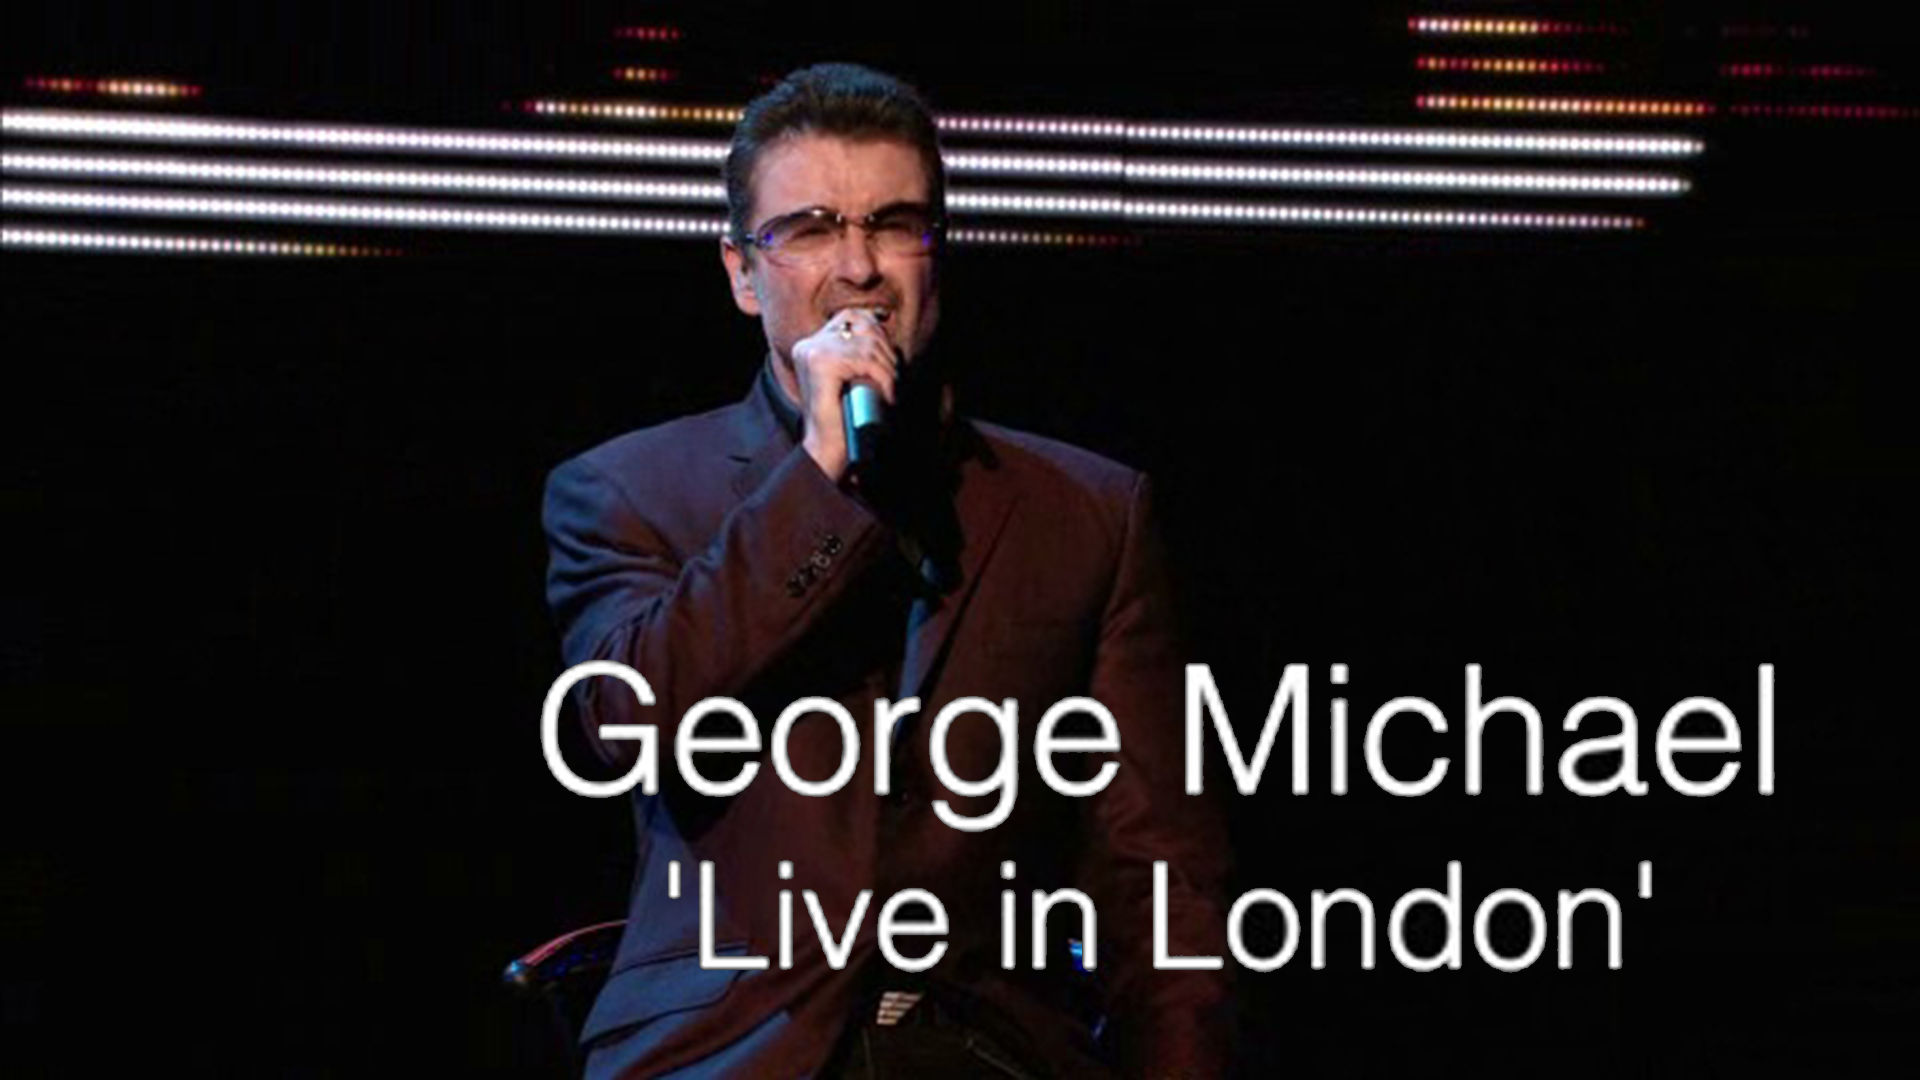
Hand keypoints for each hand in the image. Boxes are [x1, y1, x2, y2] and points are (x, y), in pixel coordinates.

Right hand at [791, 307, 899, 481]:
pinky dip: (883, 377)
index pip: (852, 316)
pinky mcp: (820, 363)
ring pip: (867, 344)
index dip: (877, 332)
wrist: (828, 449)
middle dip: (886, 351)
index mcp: (811, 346)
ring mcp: (812, 352)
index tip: (887, 360)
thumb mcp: (853, 377)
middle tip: (892, 379)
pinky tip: (885, 395)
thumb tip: (880, 321)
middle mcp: (807, 345)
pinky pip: (865, 359)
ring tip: (888, 391)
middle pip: (862, 324)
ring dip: (887, 369)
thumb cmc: (846, 416)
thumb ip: (860, 351)